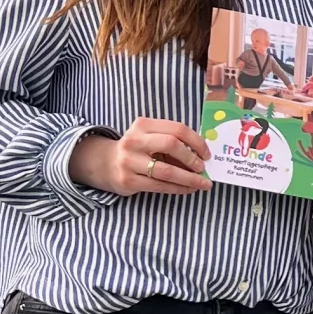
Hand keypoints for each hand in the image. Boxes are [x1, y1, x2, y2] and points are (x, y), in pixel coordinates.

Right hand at [71, 117, 209, 195]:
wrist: (106, 163)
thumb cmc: (137, 149)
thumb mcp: (150, 137)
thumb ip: (171, 141)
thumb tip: (202, 155)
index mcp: (143, 125)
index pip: (177, 129)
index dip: (196, 141)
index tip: (207, 153)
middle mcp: (134, 141)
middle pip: (171, 145)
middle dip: (192, 158)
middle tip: (203, 168)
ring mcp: (129, 161)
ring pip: (167, 171)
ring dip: (189, 179)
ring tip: (203, 183)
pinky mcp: (129, 180)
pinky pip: (160, 186)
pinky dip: (178, 188)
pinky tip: (189, 189)